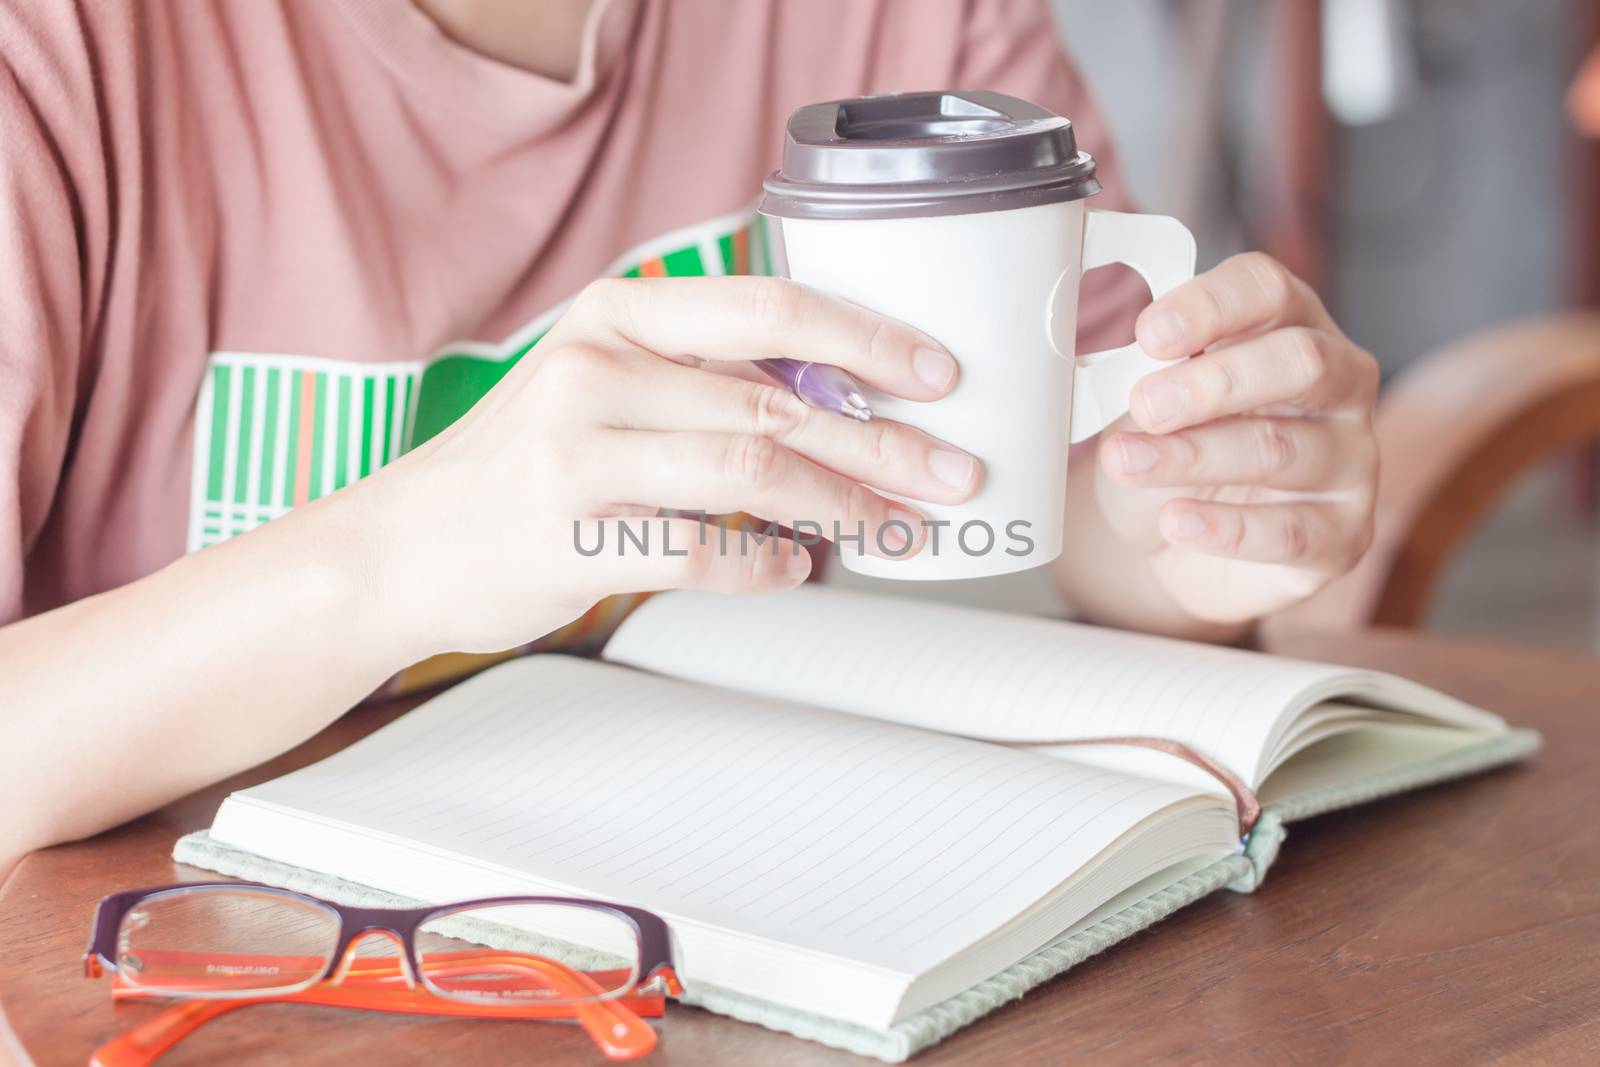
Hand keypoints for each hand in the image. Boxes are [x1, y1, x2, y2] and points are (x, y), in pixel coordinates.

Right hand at [357, 276, 980, 654]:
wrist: (405, 544)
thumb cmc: (521, 459)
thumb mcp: (600, 378)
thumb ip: (700, 372)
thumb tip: (842, 391)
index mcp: (617, 313)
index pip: (769, 306)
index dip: (868, 337)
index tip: (938, 372)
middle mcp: (597, 370)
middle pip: (779, 401)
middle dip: (886, 444)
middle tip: (951, 473)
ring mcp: (579, 455)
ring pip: (756, 474)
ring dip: (846, 507)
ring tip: (897, 530)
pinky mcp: (573, 540)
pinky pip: (706, 553)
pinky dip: (767, 567)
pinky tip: (795, 570)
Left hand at [1094, 252, 1378, 624]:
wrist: (1174, 544)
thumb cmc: (1173, 454)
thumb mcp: (1150, 406)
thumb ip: (1150, 378)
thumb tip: (1127, 367)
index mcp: (1291, 327)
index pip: (1270, 291)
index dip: (1212, 306)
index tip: (1149, 333)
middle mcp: (1340, 385)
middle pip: (1301, 360)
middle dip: (1215, 382)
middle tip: (1146, 405)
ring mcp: (1352, 461)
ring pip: (1281, 448)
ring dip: (1194, 455)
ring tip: (1128, 463)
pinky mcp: (1344, 535)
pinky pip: (1290, 531)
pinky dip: (1225, 528)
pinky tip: (1176, 521)